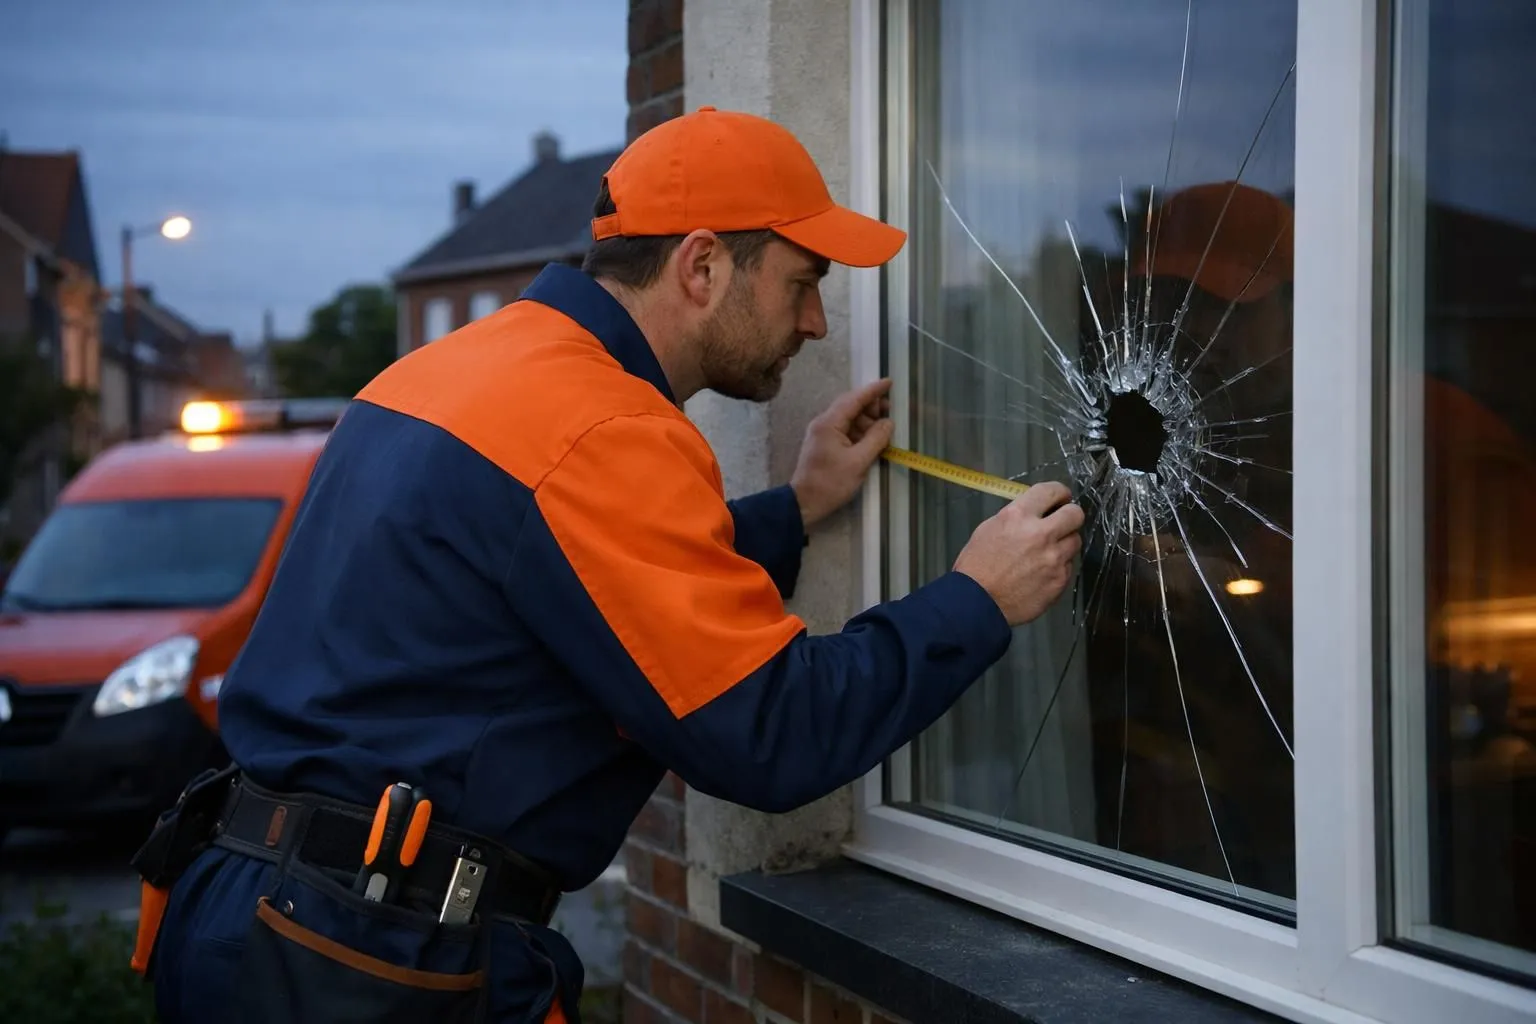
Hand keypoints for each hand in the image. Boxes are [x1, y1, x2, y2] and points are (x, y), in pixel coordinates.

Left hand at [789, 378, 895, 528]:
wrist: (805, 502)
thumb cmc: (830, 483)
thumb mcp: (858, 462)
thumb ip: (876, 439)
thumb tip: (888, 422)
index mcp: (829, 423)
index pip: (854, 399)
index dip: (873, 390)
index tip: (890, 382)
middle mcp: (824, 423)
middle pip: (851, 406)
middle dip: (871, 406)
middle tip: (891, 410)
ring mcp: (823, 433)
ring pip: (849, 418)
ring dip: (867, 420)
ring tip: (885, 428)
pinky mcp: (825, 444)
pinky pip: (845, 430)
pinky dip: (860, 431)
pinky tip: (873, 438)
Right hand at [953, 480, 1084, 626]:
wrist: (977, 603)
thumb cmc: (976, 566)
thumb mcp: (989, 529)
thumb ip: (1016, 518)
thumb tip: (1035, 514)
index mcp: (1019, 516)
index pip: (1051, 490)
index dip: (1059, 492)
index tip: (1060, 497)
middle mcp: (1041, 534)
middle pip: (1075, 514)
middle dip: (1070, 515)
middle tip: (1062, 522)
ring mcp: (1054, 558)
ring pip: (1075, 541)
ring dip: (1064, 544)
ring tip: (1047, 553)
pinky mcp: (1059, 580)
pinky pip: (1068, 567)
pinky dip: (1058, 567)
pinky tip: (1041, 573)